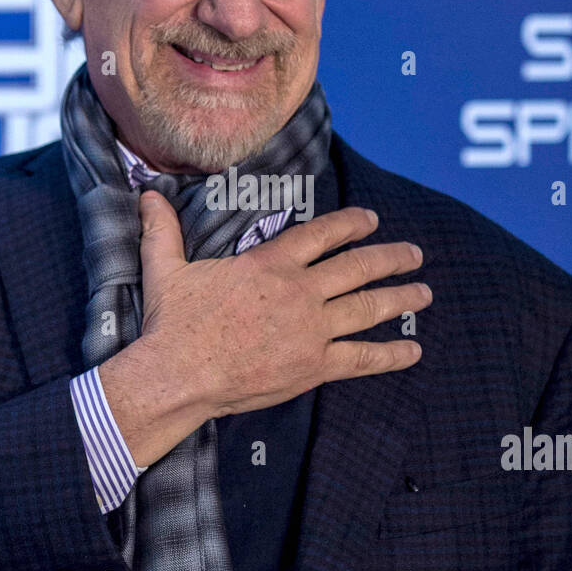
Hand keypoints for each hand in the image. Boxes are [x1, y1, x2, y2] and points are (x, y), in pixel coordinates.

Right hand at [98, 191, 430, 466]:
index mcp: (271, 265)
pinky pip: (363, 359)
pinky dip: (392, 354)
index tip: (372, 218)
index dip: (352, 223)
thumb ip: (164, 230)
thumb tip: (147, 195)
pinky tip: (414, 350)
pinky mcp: (314, 367)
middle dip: (392, 257)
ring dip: (401, 297)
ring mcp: (312, 330)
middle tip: (415, 254)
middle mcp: (300, 292)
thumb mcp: (165, 268)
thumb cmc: (173, 323)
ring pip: (369, 308)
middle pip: (358, 267)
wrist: (179, 374)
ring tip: (424, 292)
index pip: (323, 235)